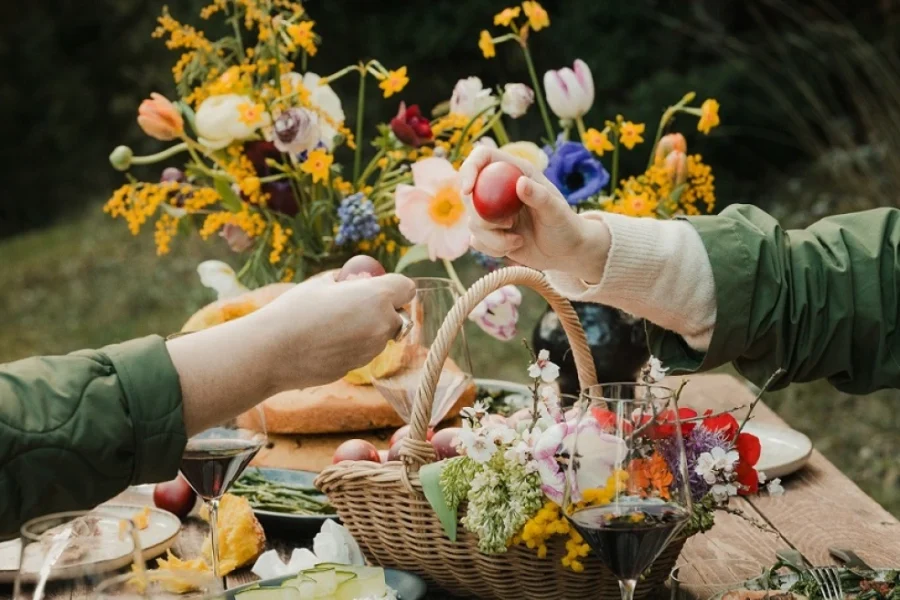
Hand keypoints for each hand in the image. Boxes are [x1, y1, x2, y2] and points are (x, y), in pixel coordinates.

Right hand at [254, 274, 415, 389]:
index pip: (407, 288)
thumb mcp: (322, 282)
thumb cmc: (295, 310)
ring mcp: (373, 349)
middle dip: (385, 310)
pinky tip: (328, 342)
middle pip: (399, 315)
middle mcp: (382, 324)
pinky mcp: (360, 366)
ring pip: (382, 335)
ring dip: (369, 329)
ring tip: (334, 324)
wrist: (272, 351)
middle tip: (356, 306)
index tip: (379, 287)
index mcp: (377, 296)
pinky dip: (355, 345)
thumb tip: (358, 281)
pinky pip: (365, 351)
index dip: (395, 286)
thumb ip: (348, 281)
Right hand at [460, 146, 610, 282]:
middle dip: (480, 215)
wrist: (565, 251)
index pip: (482, 158)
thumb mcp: (557, 211)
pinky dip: (493, 248)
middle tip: (507, 225)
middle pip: (469, 193)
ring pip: (473, 222)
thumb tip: (520, 182)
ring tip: (518, 240)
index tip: (468, 190)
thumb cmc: (566, 226)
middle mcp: (499, 189)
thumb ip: (540, 196)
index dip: (470, 169)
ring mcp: (493, 212)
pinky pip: (477, 241)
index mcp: (515, 172)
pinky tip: (515, 246)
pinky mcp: (490, 233)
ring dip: (493, 238)